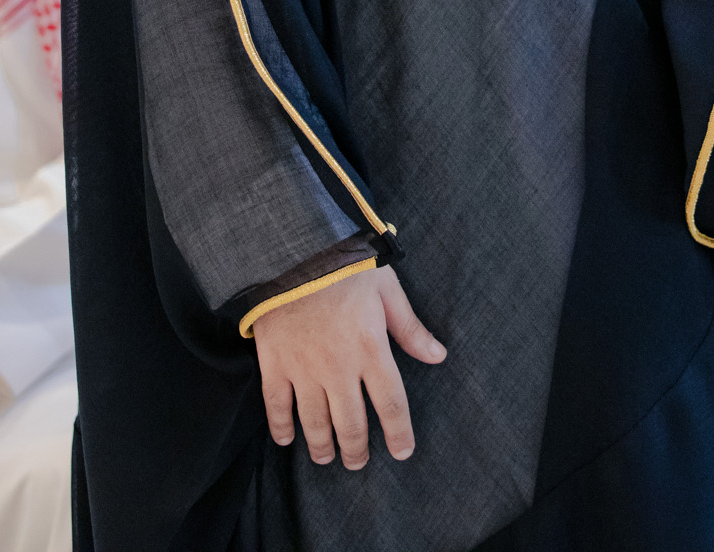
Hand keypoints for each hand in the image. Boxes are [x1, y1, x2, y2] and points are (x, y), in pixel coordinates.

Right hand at [254, 264, 445, 468]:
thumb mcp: (386, 288)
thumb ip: (409, 327)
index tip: (403, 452)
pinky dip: (281, 428)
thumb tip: (438, 356)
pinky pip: (277, 407)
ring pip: (315, 423)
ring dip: (323, 446)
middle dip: (357, 449)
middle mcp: (339, 367)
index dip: (399, 433)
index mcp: (371, 348)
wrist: (292, 251)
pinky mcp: (275, 365)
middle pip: (351, 424)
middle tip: (359, 461)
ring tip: (328, 458)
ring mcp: (304, 369)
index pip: (391, 403)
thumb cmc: (344, 265)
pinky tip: (287, 440)